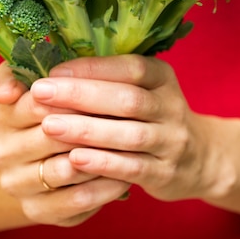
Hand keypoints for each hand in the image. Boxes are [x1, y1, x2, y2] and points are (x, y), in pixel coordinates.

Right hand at [0, 63, 130, 226]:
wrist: (33, 163)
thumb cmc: (43, 114)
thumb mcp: (32, 86)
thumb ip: (20, 71)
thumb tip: (5, 93)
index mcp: (0, 116)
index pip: (37, 103)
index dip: (76, 97)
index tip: (110, 90)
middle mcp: (1, 153)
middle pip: (51, 136)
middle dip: (92, 125)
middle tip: (131, 117)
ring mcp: (17, 184)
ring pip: (64, 170)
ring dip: (101, 159)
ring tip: (133, 147)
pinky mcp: (36, 210)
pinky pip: (76, 200)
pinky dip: (103, 188)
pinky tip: (126, 177)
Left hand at [32, 55, 209, 201]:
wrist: (198, 159)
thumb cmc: (153, 117)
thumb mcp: (144, 90)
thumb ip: (108, 80)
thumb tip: (55, 71)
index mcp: (162, 77)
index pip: (131, 67)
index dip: (93, 68)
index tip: (55, 71)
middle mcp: (171, 106)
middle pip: (127, 100)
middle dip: (81, 95)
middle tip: (40, 93)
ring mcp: (171, 141)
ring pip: (129, 135)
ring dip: (86, 130)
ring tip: (49, 126)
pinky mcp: (165, 173)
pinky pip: (132, 168)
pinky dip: (103, 163)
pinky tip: (75, 159)